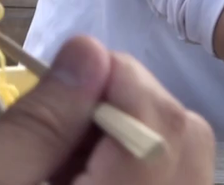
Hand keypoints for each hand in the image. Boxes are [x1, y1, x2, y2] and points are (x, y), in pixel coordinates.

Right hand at [0, 36, 214, 184]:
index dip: (118, 78)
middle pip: (184, 145)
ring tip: (62, 158)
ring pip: (182, 172)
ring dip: (131, 145)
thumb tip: (88, 52)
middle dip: (128, 109)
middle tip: (60, 118)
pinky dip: (131, 177)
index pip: (159, 123)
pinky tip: (76, 183)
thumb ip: (39, 120)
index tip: (65, 74)